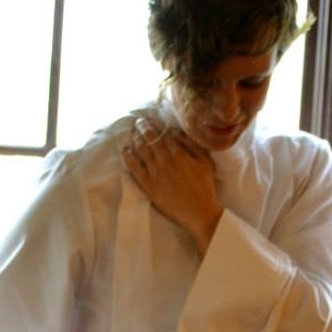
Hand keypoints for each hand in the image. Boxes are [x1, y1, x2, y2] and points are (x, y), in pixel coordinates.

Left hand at [122, 116, 223, 255]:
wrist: (199, 212)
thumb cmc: (205, 187)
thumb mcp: (206, 162)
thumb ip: (192, 144)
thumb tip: (176, 132)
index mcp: (179, 153)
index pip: (164, 134)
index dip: (157, 125)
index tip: (152, 119)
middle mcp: (165, 160)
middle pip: (150, 138)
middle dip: (143, 126)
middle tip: (139, 121)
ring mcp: (155, 173)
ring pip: (141, 149)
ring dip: (136, 138)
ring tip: (134, 132)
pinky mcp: (148, 185)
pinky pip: (134, 167)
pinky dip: (129, 156)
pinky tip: (126, 150)